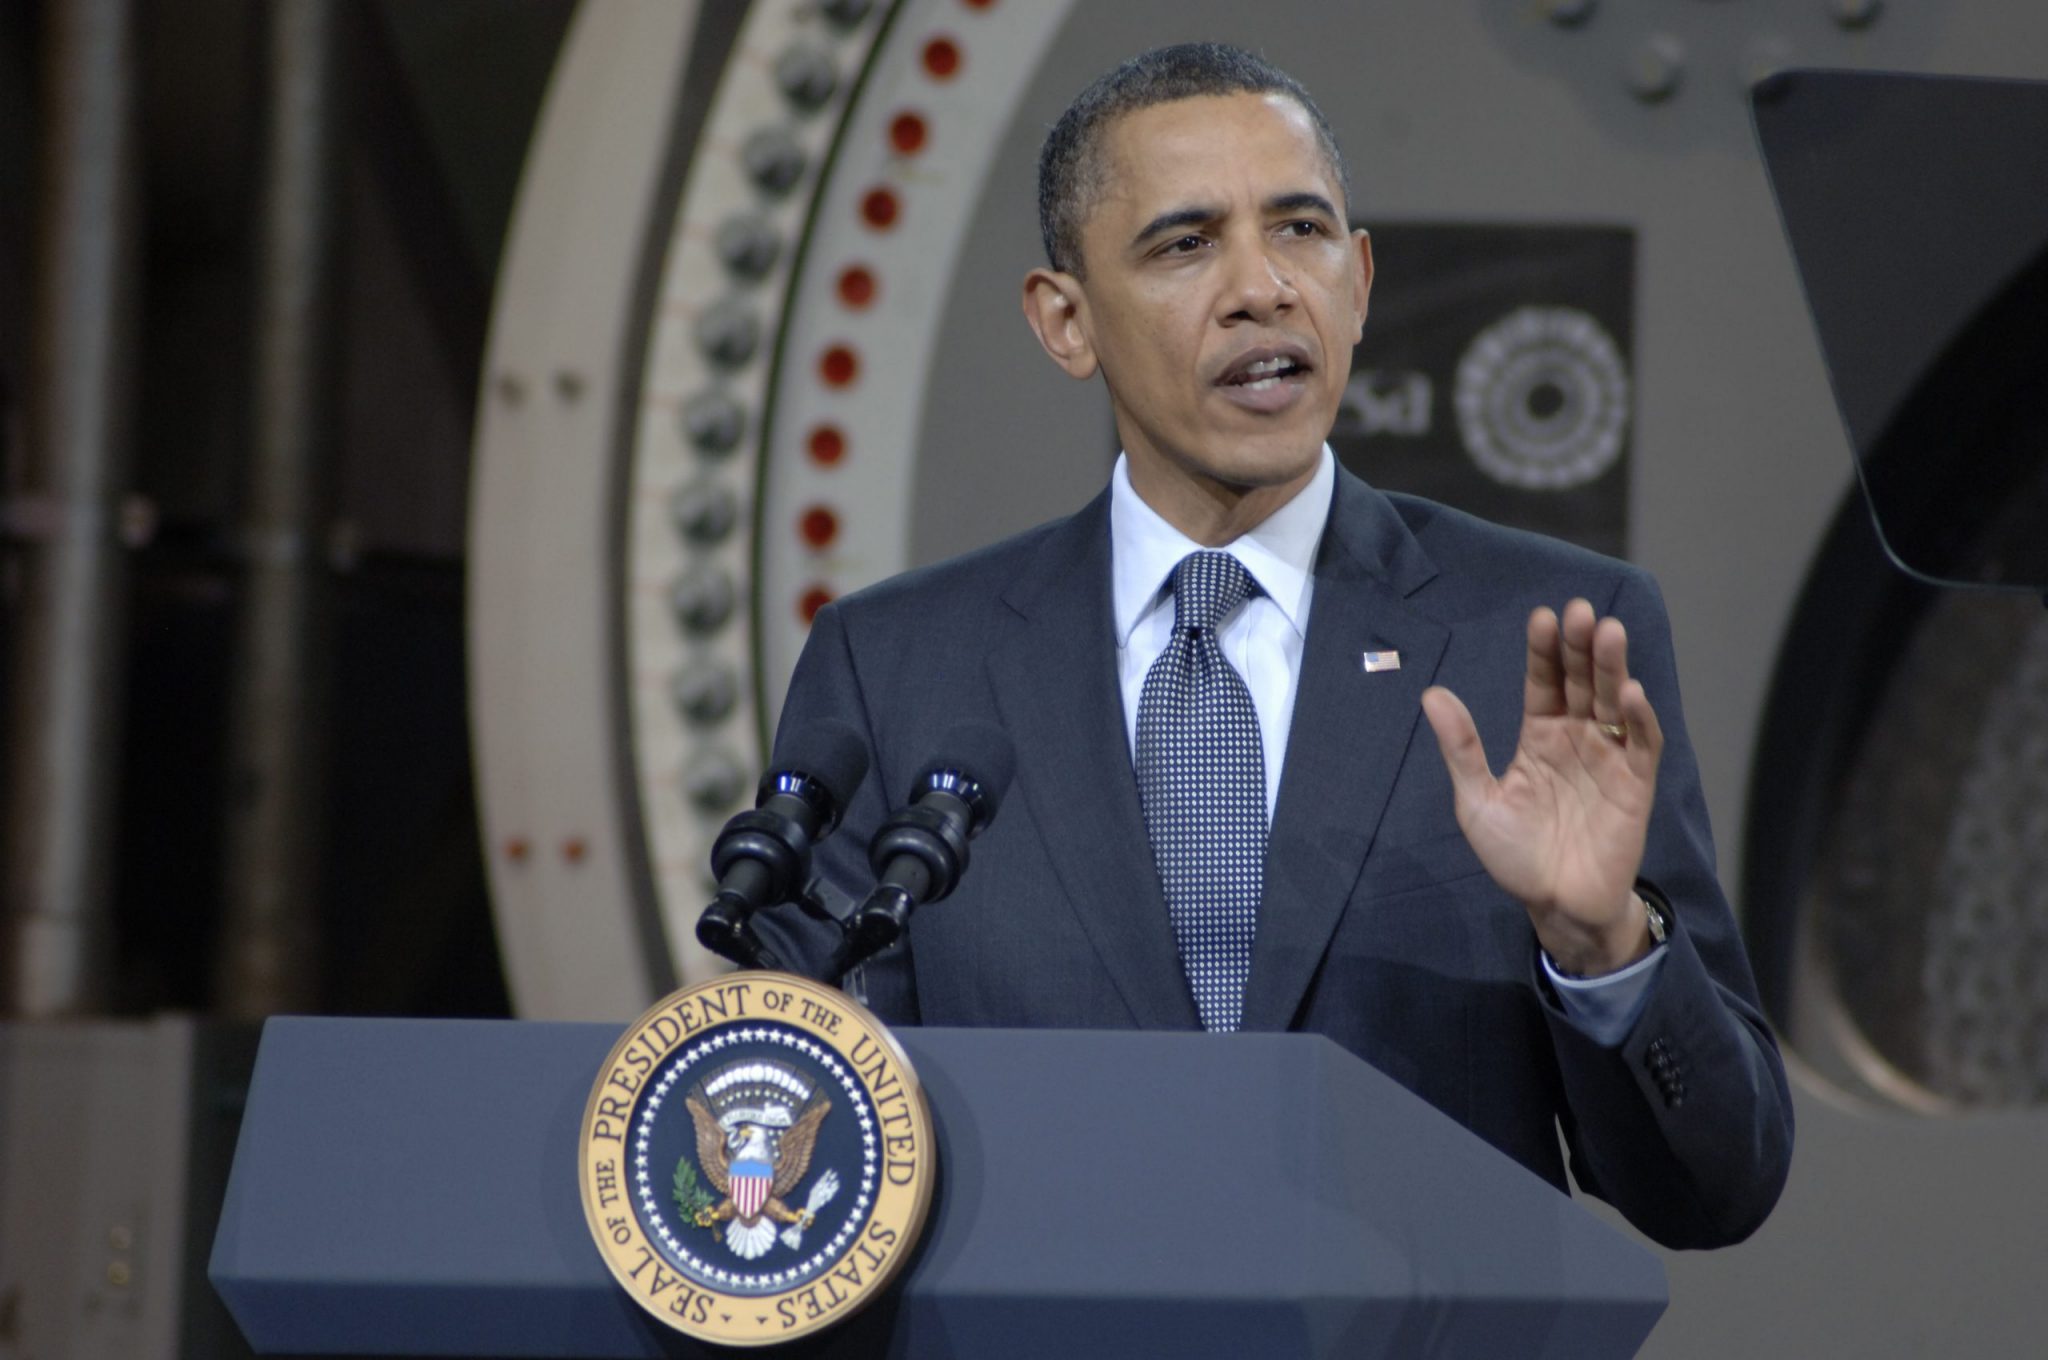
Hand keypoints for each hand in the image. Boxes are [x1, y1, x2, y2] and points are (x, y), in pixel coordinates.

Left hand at [1420, 598, 1663, 975]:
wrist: (1555, 906)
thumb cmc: (1515, 856)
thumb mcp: (1478, 801)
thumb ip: (1462, 749)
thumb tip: (1431, 693)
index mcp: (1539, 737)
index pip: (1543, 683)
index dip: (1543, 652)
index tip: (1541, 617)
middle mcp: (1577, 739)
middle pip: (1581, 683)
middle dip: (1580, 646)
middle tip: (1580, 610)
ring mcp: (1608, 759)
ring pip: (1613, 703)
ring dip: (1612, 668)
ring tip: (1607, 632)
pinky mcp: (1636, 785)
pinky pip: (1641, 744)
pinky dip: (1639, 718)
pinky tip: (1630, 691)